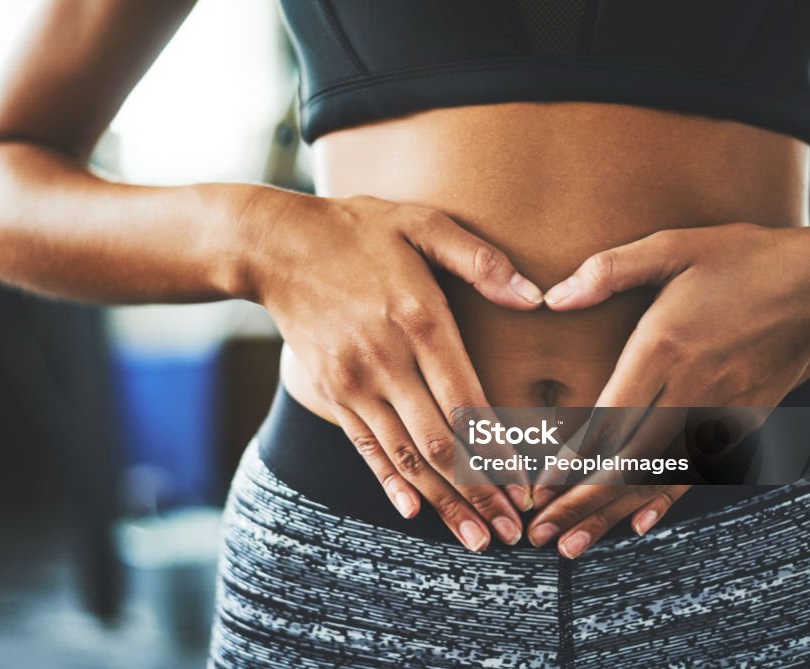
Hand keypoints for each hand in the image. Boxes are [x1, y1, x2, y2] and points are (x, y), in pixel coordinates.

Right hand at [244, 190, 543, 549]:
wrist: (274, 246)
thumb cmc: (357, 231)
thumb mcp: (420, 223)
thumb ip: (479, 260)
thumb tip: (536, 297)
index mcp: (420, 320)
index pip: (468, 404)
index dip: (499, 455)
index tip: (526, 490)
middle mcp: (386, 360)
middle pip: (439, 444)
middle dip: (478, 496)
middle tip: (511, 535)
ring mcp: (353, 382)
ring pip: (403, 457)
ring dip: (442, 503)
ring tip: (475, 540)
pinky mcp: (331, 391)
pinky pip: (364, 447)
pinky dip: (389, 483)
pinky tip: (414, 512)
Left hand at [530, 222, 809, 557]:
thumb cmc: (745, 259)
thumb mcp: (673, 247)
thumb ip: (609, 270)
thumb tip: (553, 297)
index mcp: (663, 349)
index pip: (609, 419)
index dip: (572, 461)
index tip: (541, 490)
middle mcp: (690, 390)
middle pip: (627, 459)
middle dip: (580, 502)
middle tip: (543, 534)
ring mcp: (720, 412)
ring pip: (658, 474)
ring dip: (613, 512)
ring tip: (576, 545)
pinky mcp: (744, 421)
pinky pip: (699, 469)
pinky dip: (668, 499)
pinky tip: (641, 524)